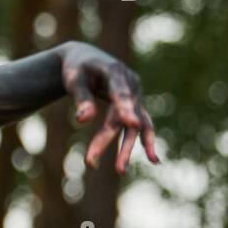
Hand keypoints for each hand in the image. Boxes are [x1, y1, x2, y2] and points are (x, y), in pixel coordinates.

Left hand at [59, 43, 160, 173]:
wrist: (86, 57)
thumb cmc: (77, 68)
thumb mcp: (74, 80)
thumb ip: (81, 99)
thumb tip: (83, 120)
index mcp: (115, 72)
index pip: (120, 93)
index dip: (126, 108)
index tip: (131, 122)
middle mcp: (131, 83)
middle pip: (123, 115)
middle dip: (108, 138)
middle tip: (90, 160)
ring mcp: (136, 94)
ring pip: (135, 124)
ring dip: (127, 147)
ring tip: (120, 170)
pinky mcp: (135, 103)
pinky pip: (142, 124)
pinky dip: (145, 141)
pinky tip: (154, 159)